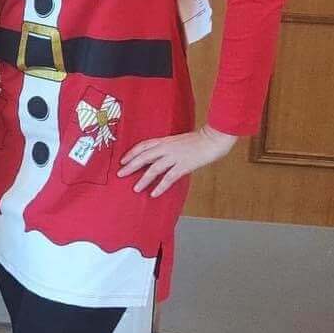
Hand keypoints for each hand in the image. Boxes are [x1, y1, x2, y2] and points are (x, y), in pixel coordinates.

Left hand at [117, 123, 236, 197]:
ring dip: (144, 179)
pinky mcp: (184, 165)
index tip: (122, 160)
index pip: (143, 145)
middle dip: (131, 166)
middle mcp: (167, 148)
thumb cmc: (198, 140)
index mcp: (165, 140)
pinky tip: (154, 193)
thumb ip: (168, 147)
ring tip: (135, 188)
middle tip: (120, 174)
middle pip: (144, 157)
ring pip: (154, 168)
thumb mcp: (178, 141)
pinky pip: (169, 177)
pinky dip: (160, 186)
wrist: (213, 138)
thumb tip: (159, 156)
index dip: (132, 153)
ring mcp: (175, 156)